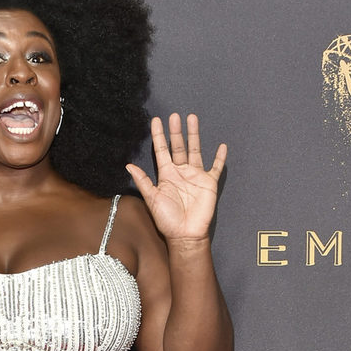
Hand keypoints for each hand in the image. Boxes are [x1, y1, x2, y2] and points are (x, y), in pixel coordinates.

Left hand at [126, 113, 225, 243]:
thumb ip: (143, 181)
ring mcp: (195, 176)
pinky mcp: (209, 183)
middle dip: (176, 131)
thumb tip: (128, 166)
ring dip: (194, 135)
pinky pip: (215, 168)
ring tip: (192, 118)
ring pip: (195, 150)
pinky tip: (222, 146)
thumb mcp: (152, 199)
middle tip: (174, 115)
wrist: (185, 234)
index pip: (161, 151)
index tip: (156, 121)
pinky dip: (220, 158)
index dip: (158, 136)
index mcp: (166, 175)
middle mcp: (181, 172)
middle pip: (178, 147)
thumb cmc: (167, 220)